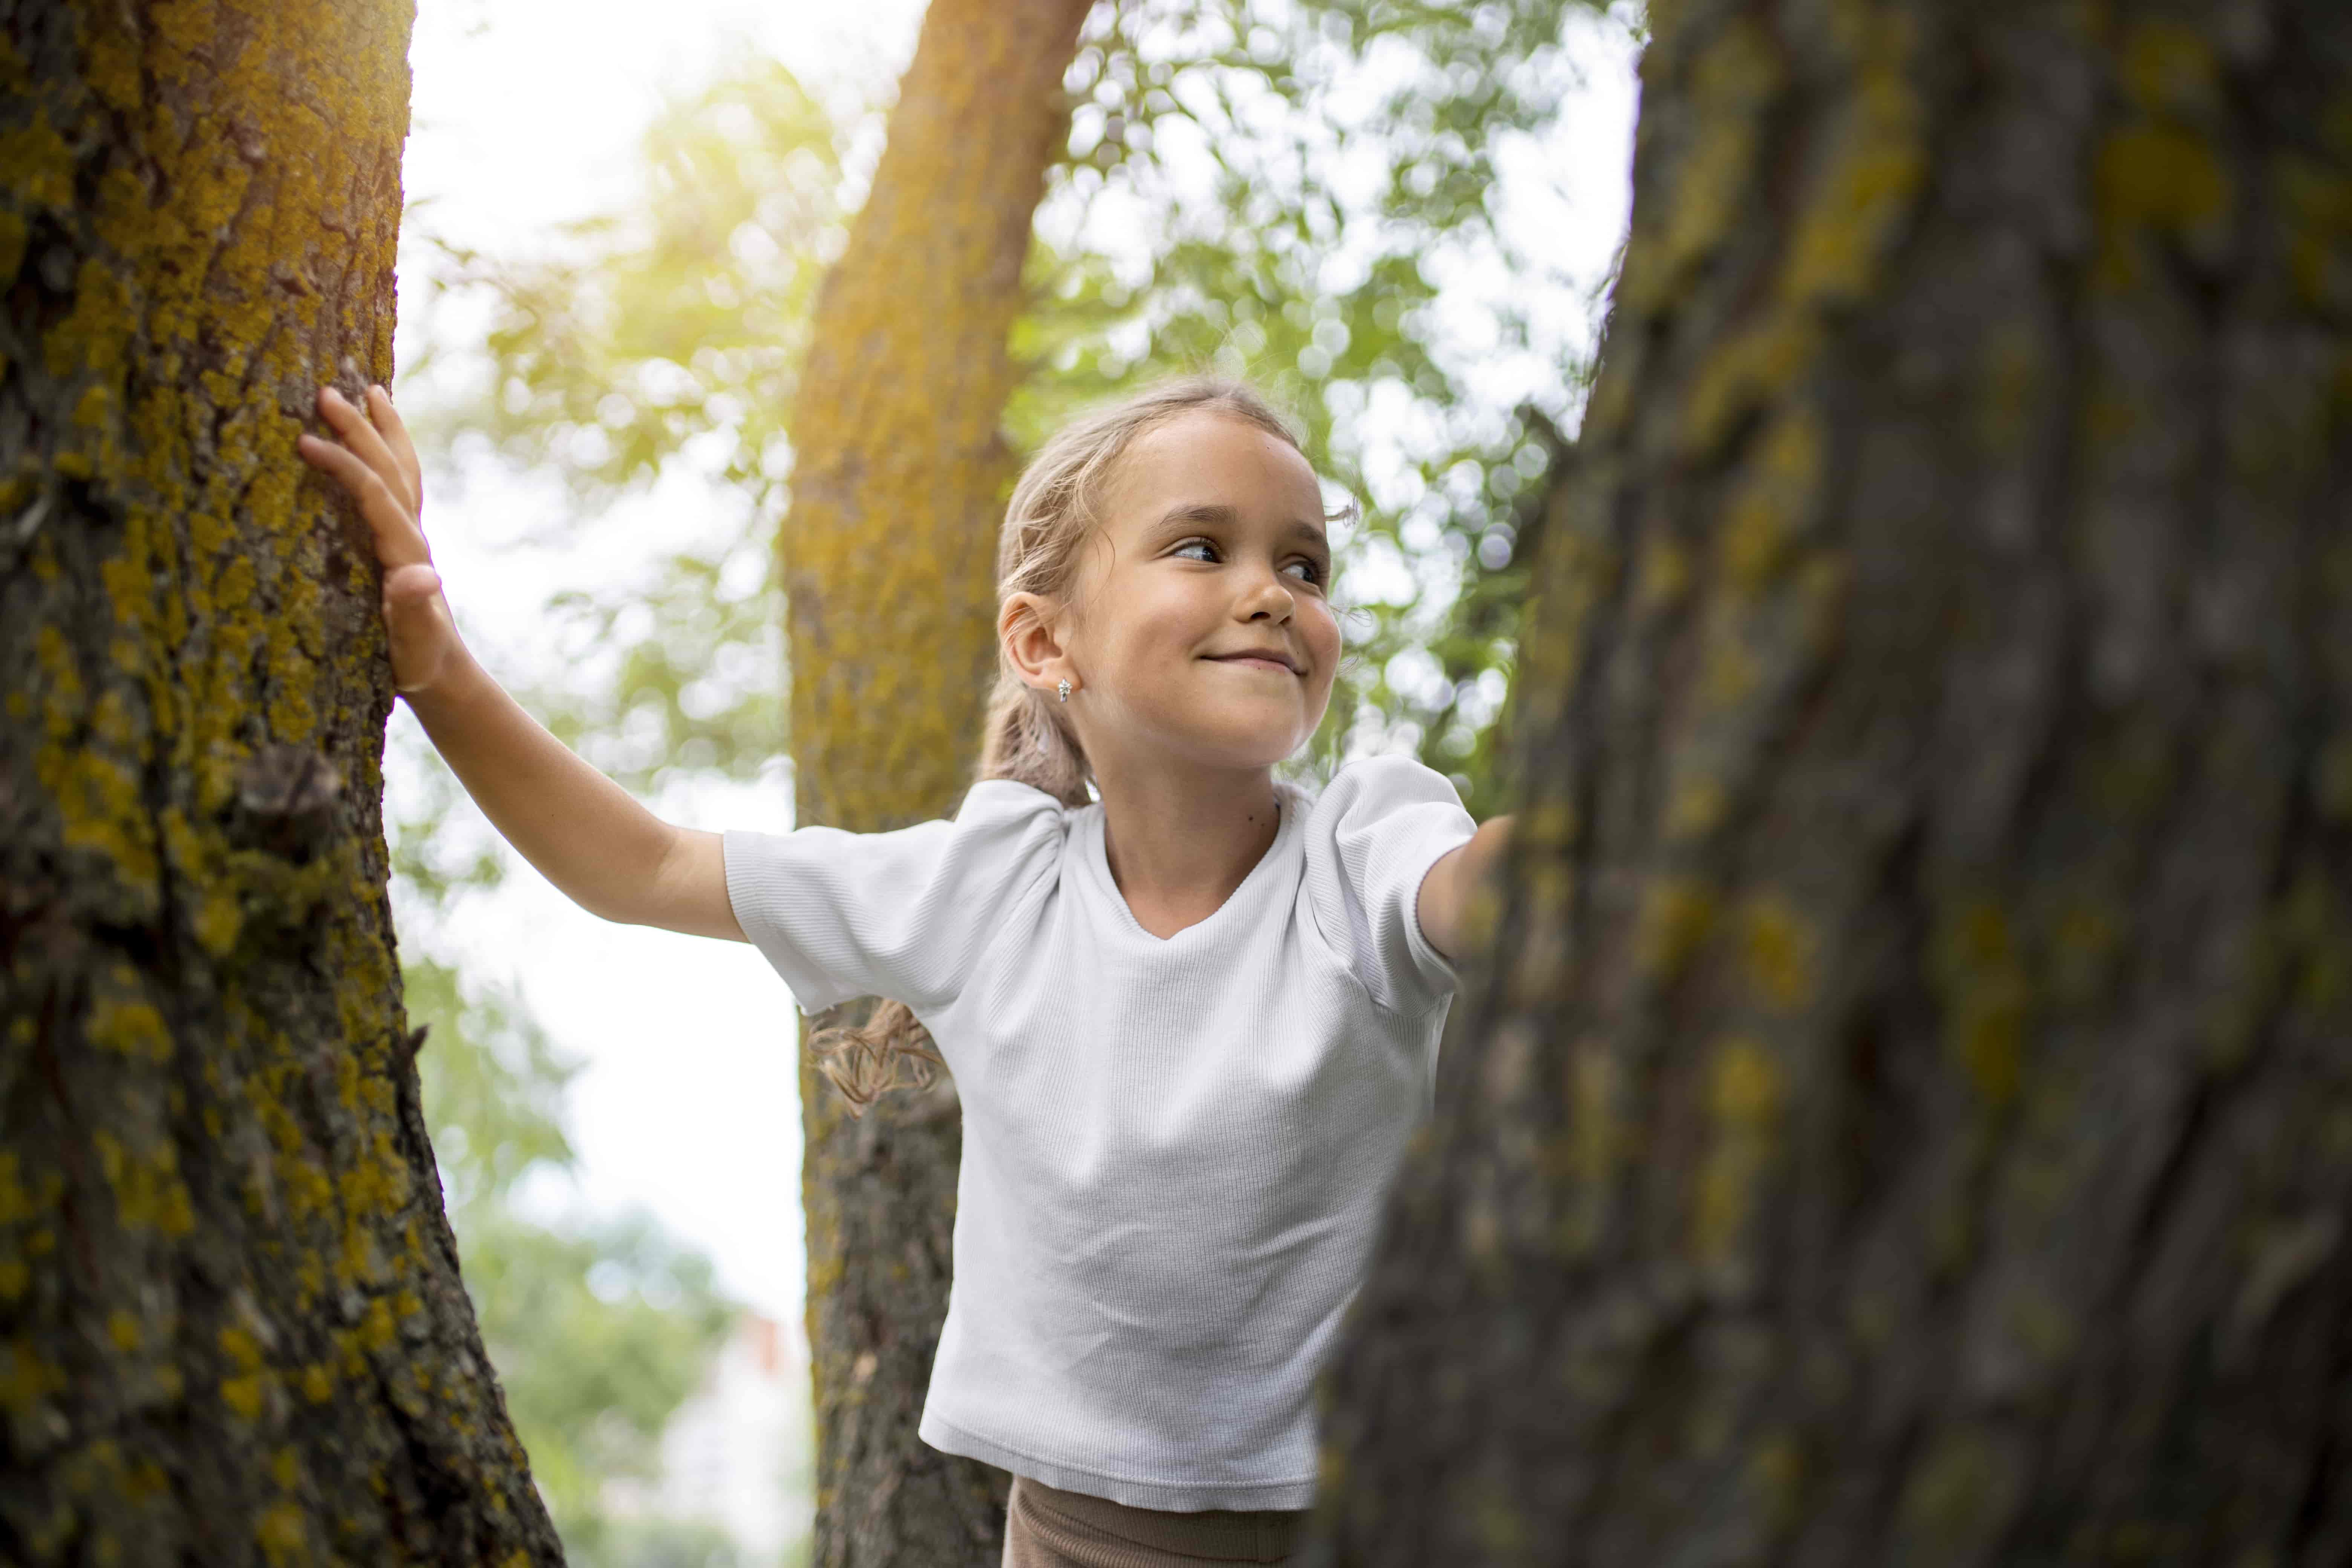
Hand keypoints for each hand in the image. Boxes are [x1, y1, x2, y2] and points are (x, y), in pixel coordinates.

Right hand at [296, 384, 462, 696]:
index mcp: (404, 552)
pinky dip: (392, 453)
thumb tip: (420, 576)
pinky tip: (381, 437)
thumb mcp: (412, 643)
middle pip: (388, 469)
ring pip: (401, 469)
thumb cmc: (418, 661)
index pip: (373, 495)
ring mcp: (409, 534)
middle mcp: (411, 534)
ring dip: (385, 430)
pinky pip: (400, 484)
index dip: (342, 466)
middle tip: (325, 392)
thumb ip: (414, 612)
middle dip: (359, 430)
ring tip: (372, 389)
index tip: (304, 440)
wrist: (441, 671)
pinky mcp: (403, 540)